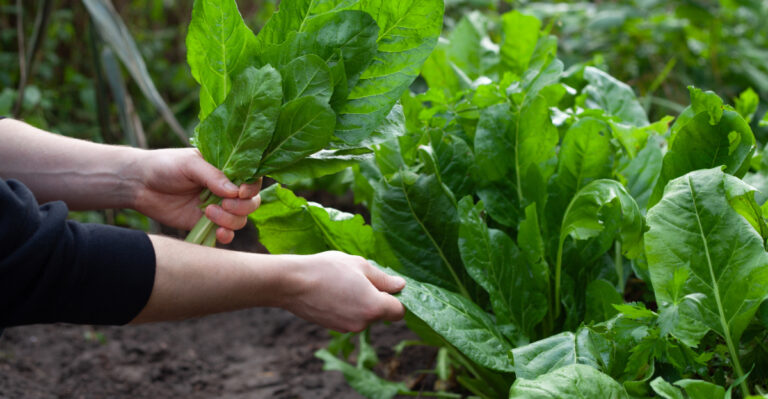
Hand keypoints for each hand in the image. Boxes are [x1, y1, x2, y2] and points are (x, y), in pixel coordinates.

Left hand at [131, 148, 260, 243]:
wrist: (139, 184)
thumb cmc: (165, 166)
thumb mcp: (190, 164)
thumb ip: (213, 176)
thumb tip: (235, 192)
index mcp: (226, 169)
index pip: (251, 178)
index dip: (251, 187)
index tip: (240, 192)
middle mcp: (226, 189)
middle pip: (251, 202)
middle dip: (241, 206)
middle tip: (223, 204)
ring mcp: (218, 208)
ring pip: (240, 220)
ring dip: (230, 220)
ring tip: (207, 213)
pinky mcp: (207, 224)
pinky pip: (226, 234)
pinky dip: (226, 236)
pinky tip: (218, 233)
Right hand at [279, 251, 405, 331]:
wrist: (291, 283)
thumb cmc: (327, 269)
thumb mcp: (360, 265)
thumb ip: (383, 279)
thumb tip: (400, 286)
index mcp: (374, 307)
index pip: (399, 311)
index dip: (397, 298)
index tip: (387, 284)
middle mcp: (362, 322)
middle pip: (380, 313)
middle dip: (375, 297)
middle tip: (359, 277)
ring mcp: (346, 327)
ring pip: (363, 315)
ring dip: (359, 301)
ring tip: (342, 282)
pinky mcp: (332, 327)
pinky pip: (348, 317)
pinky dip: (345, 306)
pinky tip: (331, 291)